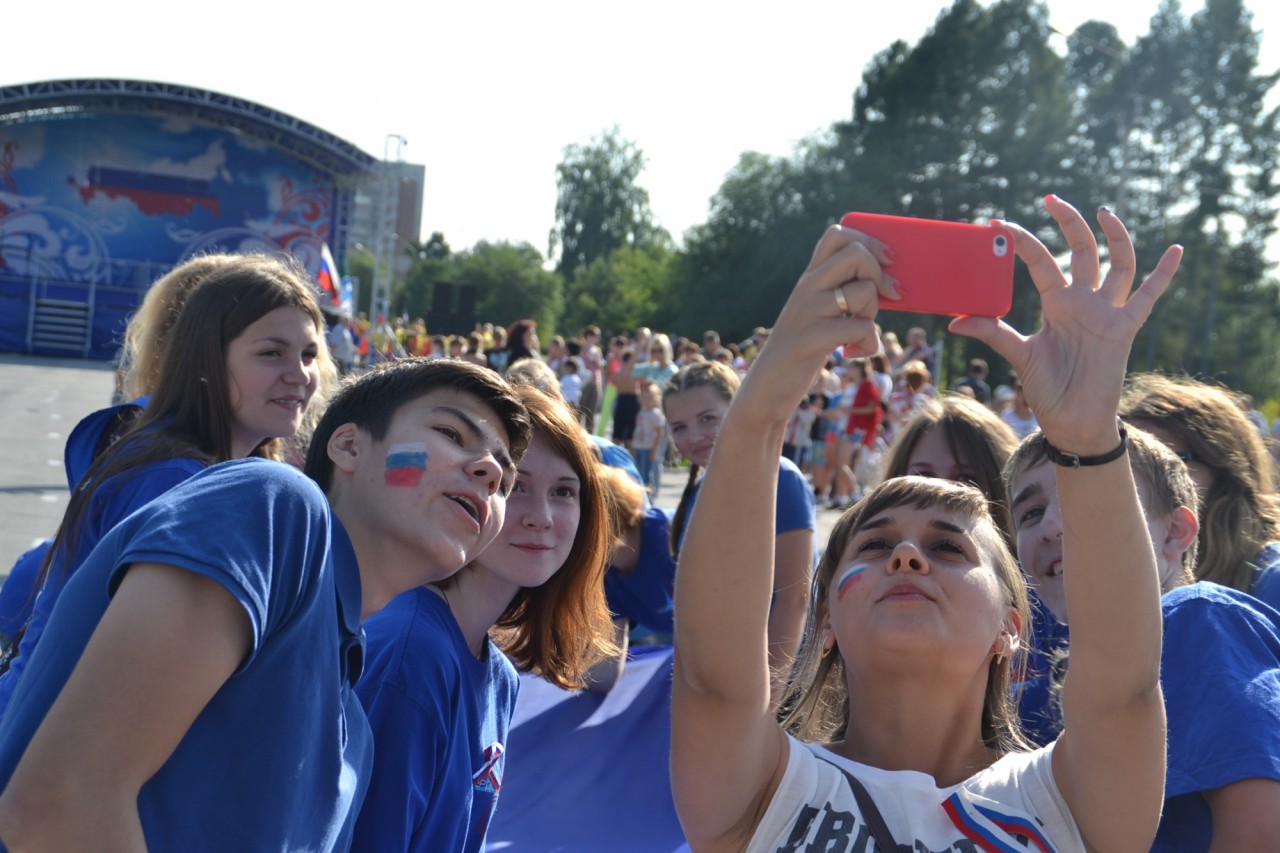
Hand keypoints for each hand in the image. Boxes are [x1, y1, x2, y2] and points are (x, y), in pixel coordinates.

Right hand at [742, 225, 899, 421]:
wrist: (768, 385)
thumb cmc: (803, 348)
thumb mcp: (818, 313)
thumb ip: (841, 292)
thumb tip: (889, 282)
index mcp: (809, 277)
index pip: (837, 235)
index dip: (869, 242)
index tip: (887, 261)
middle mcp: (807, 287)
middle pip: (857, 254)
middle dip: (879, 276)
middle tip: (876, 301)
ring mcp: (809, 311)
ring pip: (865, 292)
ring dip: (873, 315)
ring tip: (857, 333)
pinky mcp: (813, 338)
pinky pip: (861, 329)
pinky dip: (867, 345)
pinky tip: (852, 353)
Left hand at [950, 196, 1181, 452]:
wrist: (1072, 421)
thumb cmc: (1047, 389)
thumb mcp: (1018, 356)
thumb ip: (993, 334)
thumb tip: (954, 323)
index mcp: (1056, 303)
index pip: (1041, 261)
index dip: (1023, 242)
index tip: (999, 224)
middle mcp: (1082, 301)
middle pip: (1081, 250)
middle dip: (1068, 223)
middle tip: (1050, 198)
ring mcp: (1106, 312)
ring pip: (1116, 263)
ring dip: (1114, 236)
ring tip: (1103, 211)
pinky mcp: (1126, 328)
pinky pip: (1149, 296)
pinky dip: (1164, 274)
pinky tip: (1176, 250)